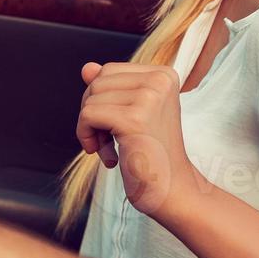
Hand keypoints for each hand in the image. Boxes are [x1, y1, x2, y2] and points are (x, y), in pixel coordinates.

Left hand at [76, 62, 201, 219]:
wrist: (172, 190)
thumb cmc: (151, 155)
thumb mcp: (132, 114)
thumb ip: (110, 88)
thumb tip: (86, 68)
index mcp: (164, 75)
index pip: (109, 71)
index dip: (102, 100)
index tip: (116, 126)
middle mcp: (160, 80)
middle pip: (98, 82)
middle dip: (94, 112)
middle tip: (110, 140)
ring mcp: (149, 97)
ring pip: (90, 98)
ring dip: (91, 128)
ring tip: (112, 149)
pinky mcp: (134, 118)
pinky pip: (88, 115)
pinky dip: (87, 136)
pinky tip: (108, 156)